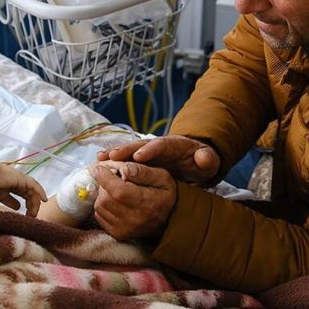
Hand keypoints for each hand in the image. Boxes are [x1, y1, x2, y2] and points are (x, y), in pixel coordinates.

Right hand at [0, 160, 47, 216]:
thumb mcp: (2, 196)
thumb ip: (11, 201)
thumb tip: (19, 208)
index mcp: (14, 184)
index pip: (25, 194)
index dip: (28, 204)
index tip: (29, 215)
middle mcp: (20, 181)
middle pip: (30, 194)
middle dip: (33, 205)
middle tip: (32, 216)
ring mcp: (22, 179)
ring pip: (33, 191)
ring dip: (35, 202)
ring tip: (34, 213)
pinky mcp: (23, 179)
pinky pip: (35, 186)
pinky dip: (40, 192)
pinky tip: (43, 200)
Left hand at [92, 161, 175, 240]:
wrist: (169, 220)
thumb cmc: (164, 194)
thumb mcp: (163, 177)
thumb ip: (144, 172)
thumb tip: (124, 168)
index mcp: (148, 203)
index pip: (118, 191)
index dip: (105, 178)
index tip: (99, 168)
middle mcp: (135, 219)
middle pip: (106, 198)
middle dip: (104, 183)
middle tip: (112, 177)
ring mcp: (125, 229)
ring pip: (100, 206)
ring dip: (102, 194)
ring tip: (114, 188)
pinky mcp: (118, 234)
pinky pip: (99, 216)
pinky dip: (103, 205)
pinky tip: (113, 200)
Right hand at [97, 135, 219, 183]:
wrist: (194, 160)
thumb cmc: (201, 162)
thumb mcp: (209, 162)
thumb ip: (208, 159)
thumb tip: (203, 157)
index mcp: (174, 145)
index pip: (162, 145)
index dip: (150, 149)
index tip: (139, 155)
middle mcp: (158, 145)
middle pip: (140, 145)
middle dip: (126, 150)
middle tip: (112, 156)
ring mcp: (147, 151)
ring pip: (129, 151)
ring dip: (115, 153)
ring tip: (100, 158)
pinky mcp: (140, 158)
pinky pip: (125, 158)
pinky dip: (112, 159)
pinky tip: (99, 162)